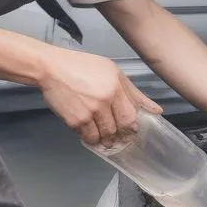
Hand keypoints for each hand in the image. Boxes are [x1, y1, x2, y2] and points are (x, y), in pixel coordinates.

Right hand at [37, 47, 161, 146]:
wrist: (51, 68)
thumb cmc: (82, 66)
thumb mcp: (113, 72)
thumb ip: (134, 93)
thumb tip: (156, 110)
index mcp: (115, 88)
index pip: (131, 118)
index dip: (131, 128)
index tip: (130, 131)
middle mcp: (104, 102)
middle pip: (118, 129)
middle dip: (118, 136)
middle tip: (117, 137)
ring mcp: (89, 112)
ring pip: (103, 136)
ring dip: (104, 139)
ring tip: (103, 136)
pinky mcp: (74, 121)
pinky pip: (87, 137)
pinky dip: (90, 138)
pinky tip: (89, 132)